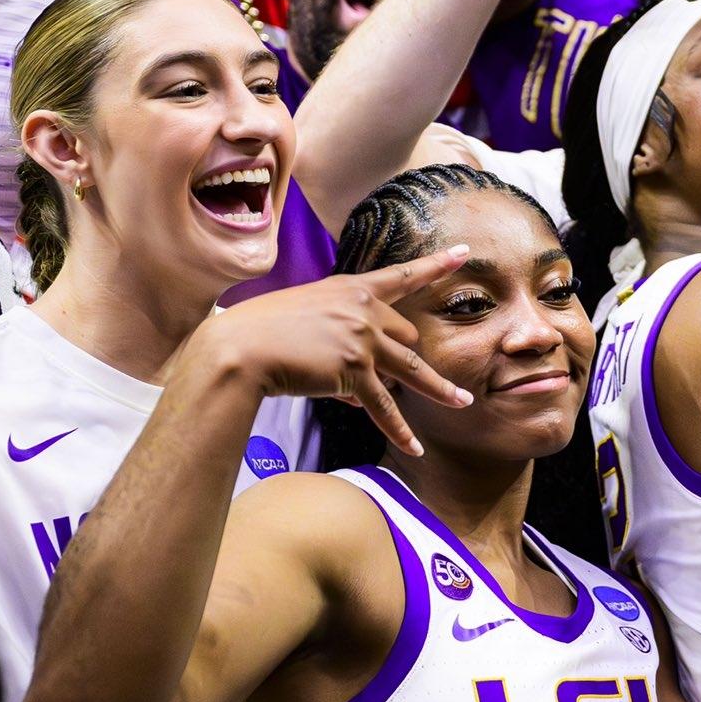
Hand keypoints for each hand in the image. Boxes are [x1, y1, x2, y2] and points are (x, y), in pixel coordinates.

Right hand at [195, 246, 474, 456]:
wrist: (236, 349)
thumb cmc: (258, 333)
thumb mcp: (304, 319)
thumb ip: (339, 345)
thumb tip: (359, 393)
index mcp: (349, 289)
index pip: (401, 275)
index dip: (435, 265)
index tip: (464, 253)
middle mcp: (362, 309)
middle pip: (407, 337)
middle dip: (403, 359)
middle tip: (389, 376)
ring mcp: (362, 339)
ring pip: (412, 370)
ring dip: (439, 390)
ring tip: (462, 402)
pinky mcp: (354, 370)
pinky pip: (383, 407)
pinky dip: (399, 430)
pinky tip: (416, 448)